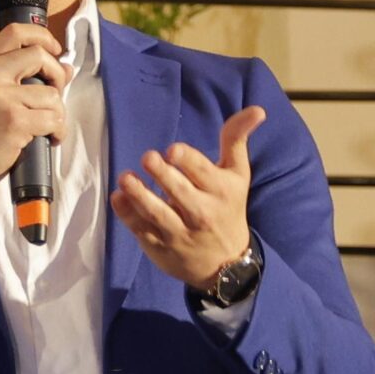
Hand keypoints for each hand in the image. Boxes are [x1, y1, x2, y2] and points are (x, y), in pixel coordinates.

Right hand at [0, 23, 71, 192]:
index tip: (54, 49)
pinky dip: (57, 131)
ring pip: (51, 93)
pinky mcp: (14, 121)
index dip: (42, 36)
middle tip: (54, 93)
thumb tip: (65, 67)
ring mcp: (2, 98)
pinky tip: (48, 138)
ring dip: (57, 112)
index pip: (15, 32)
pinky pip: (53, 119)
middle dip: (57, 74)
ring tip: (46, 125)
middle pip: (39, 56)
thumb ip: (20, 77)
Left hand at [110, 105, 265, 287]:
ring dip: (139, 195)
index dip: (186, 160)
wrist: (225, 264)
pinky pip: (141, 230)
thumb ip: (236, 139)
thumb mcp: (237, 174)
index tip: (172, 151)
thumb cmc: (228, 207)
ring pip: (157, 213)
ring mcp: (179, 232)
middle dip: (162, 174)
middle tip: (148, 157)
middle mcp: (202, 213)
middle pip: (179, 192)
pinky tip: (118, 197)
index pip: (203, 172)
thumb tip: (257, 110)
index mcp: (221, 190)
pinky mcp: (160, 247)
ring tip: (126, 178)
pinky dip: (127, 214)